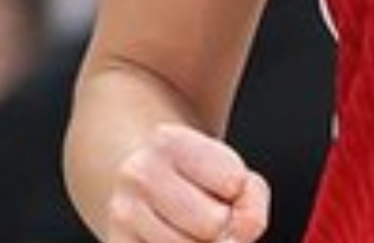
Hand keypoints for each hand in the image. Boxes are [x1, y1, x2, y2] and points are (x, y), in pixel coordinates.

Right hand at [106, 123, 270, 241]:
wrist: (140, 184)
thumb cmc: (197, 178)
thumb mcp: (234, 170)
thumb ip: (251, 201)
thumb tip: (235, 240)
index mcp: (169, 141)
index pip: (234, 182)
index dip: (238, 189)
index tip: (217, 181)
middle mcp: (137, 174)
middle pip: (214, 225)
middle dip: (222, 224)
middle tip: (203, 208)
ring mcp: (121, 215)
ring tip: (186, 225)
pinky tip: (171, 237)